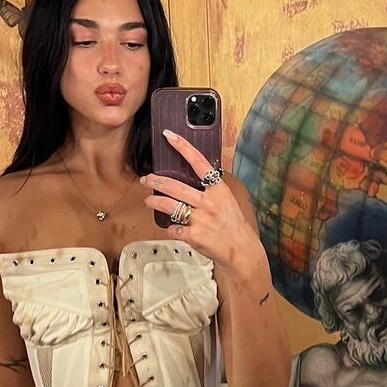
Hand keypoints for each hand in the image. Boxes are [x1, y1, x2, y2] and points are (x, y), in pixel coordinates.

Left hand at [142, 130, 261, 276]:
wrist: (241, 250)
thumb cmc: (233, 224)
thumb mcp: (227, 201)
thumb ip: (210, 190)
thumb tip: (190, 180)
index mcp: (218, 190)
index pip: (199, 163)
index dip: (183, 148)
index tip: (169, 136)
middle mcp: (208, 202)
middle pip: (175, 187)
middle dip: (156, 181)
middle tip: (146, 179)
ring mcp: (200, 219)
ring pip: (169, 206)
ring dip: (155, 202)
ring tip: (149, 200)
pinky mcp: (193, 236)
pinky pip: (173, 229)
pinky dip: (171, 228)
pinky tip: (175, 228)